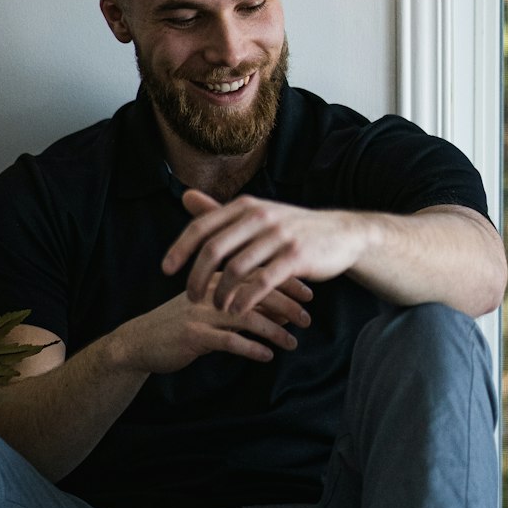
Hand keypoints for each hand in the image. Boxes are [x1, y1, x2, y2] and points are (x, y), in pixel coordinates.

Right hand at [116, 271, 311, 375]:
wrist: (139, 342)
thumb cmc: (179, 326)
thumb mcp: (212, 310)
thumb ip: (245, 305)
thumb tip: (284, 311)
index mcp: (215, 278)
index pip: (258, 273)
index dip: (286, 282)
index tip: (309, 294)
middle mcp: (210, 291)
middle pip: (257, 291)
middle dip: (287, 304)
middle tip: (308, 318)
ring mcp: (200, 312)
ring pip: (246, 316)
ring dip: (274, 330)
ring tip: (292, 343)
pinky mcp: (193, 335)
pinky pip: (228, 341)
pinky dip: (251, 348)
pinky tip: (267, 357)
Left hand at [162, 190, 363, 311]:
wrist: (342, 234)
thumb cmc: (292, 228)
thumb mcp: (256, 214)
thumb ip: (219, 211)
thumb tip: (185, 196)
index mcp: (245, 206)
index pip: (202, 227)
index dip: (180, 249)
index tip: (165, 271)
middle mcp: (259, 216)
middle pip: (214, 249)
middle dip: (196, 277)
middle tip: (190, 298)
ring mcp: (278, 236)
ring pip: (236, 268)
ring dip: (221, 293)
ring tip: (216, 308)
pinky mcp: (296, 257)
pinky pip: (262, 282)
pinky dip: (245, 300)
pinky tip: (237, 312)